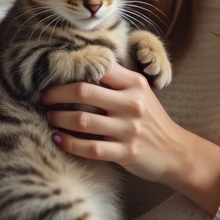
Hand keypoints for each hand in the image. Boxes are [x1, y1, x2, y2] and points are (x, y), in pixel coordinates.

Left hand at [43, 63, 183, 182]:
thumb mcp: (140, 93)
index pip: (98, 67)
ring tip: (49, 117)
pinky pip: (89, 147)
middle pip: (83, 91)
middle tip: (43, 97)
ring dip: (58, 118)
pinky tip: (57, 139)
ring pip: (81, 120)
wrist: (175, 151)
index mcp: (135, 83)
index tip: (55, 74)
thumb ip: (116, 80)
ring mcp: (129, 129)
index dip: (73, 69)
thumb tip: (80, 68)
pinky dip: (68, 143)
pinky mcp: (125, 152)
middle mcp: (132, 103)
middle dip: (56, 94)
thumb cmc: (150, 119)